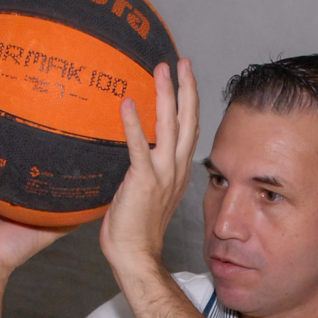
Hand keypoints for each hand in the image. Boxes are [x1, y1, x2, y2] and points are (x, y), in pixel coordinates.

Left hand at [99, 58, 198, 274]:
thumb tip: (137, 155)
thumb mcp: (149, 193)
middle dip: (186, 88)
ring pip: (170, 127)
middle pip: (188, 121)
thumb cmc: (137, 229)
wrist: (136, 256)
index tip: (185, 78)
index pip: (189, 130)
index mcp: (179, 172)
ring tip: (161, 69)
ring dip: (166, 96)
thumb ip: (148, 171)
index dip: (189, 102)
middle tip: (181, 61)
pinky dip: (134, 124)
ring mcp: (163, 175)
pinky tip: (128, 103)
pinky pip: (139, 148)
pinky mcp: (144, 182)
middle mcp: (176, 169)